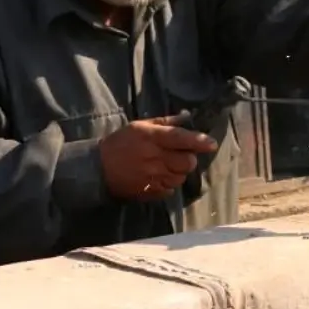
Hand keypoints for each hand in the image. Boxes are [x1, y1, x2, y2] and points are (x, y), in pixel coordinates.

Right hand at [98, 116, 218, 200]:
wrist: (97, 168)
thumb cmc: (120, 143)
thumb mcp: (139, 126)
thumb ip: (164, 122)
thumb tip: (186, 116)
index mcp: (151, 138)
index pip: (181, 138)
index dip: (199, 141)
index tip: (211, 144)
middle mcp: (154, 157)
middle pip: (187, 162)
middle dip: (189, 159)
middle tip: (181, 155)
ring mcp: (152, 176)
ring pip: (180, 177)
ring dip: (179, 172)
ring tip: (168, 166)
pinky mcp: (149, 191)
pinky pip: (170, 189)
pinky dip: (169, 184)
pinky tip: (160, 177)